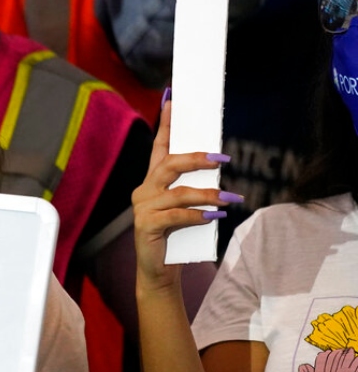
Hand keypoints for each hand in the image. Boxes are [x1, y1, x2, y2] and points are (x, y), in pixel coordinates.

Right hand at [131, 99, 241, 291]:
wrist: (158, 271)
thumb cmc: (176, 237)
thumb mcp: (187, 208)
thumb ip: (194, 189)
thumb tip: (217, 167)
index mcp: (152, 182)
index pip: (159, 147)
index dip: (166, 124)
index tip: (173, 100)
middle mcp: (143, 190)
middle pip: (169, 165)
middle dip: (196, 158)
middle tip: (222, 158)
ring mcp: (142, 208)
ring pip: (177, 192)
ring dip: (206, 194)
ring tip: (229, 197)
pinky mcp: (145, 226)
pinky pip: (175, 216)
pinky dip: (197, 216)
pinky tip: (213, 218)